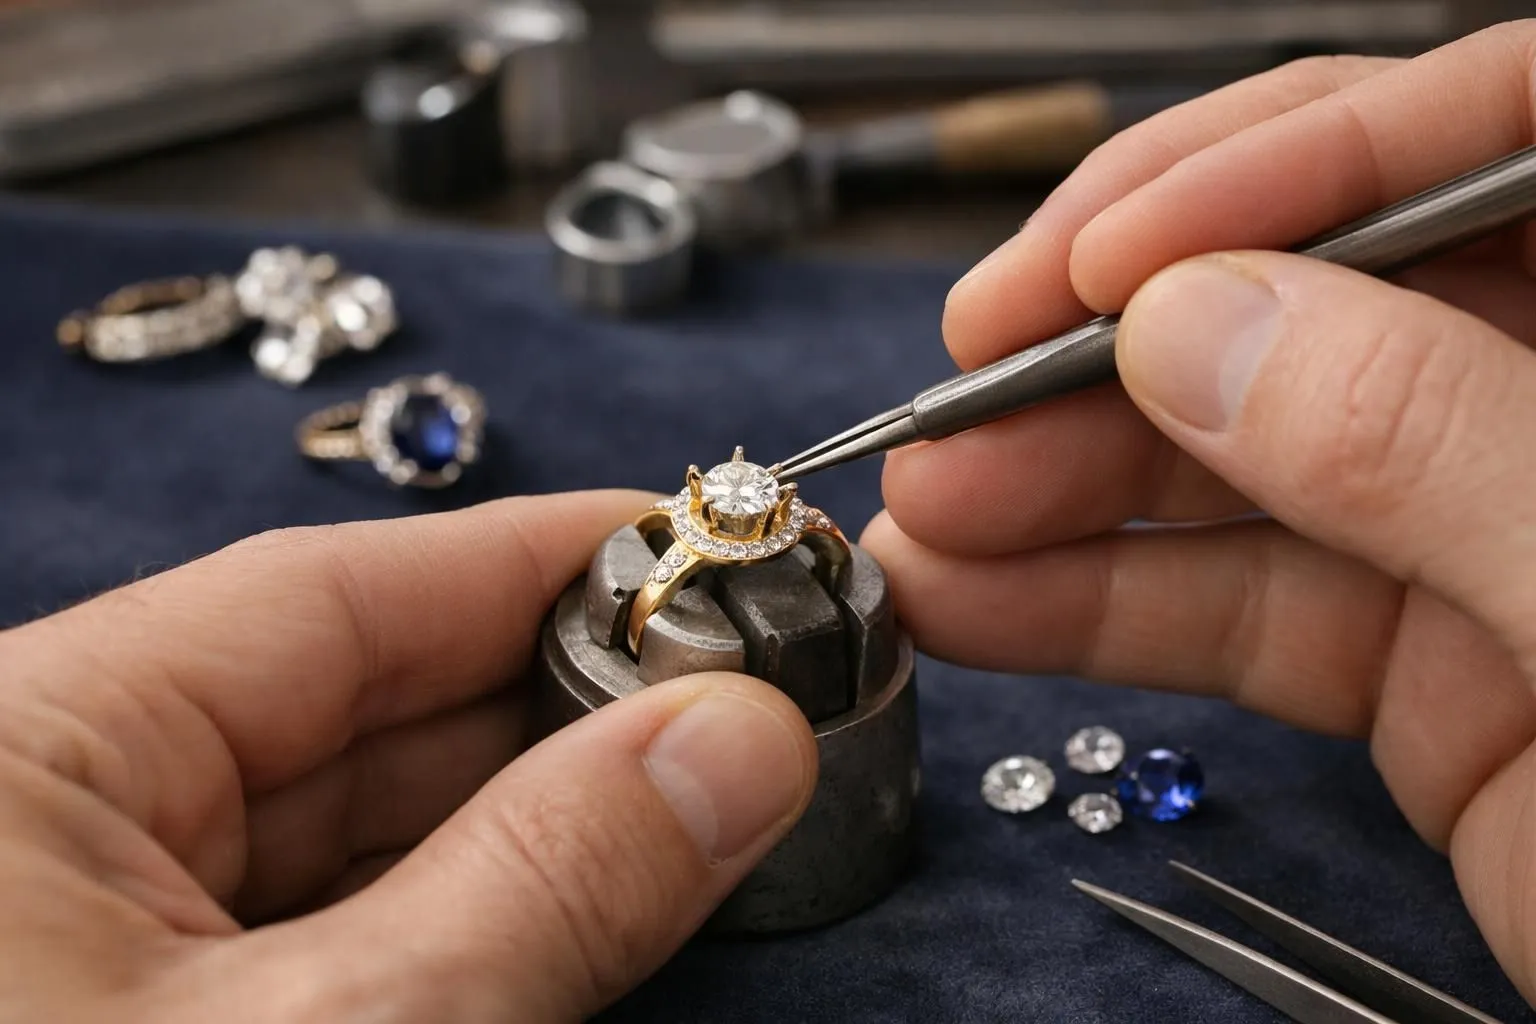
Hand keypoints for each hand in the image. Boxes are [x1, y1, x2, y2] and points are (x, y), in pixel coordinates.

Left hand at [0, 492, 815, 1020]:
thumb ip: (544, 885)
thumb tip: (741, 738)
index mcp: (25, 756)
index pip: (333, 597)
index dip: (535, 560)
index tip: (692, 542)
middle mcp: (50, 824)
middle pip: (361, 705)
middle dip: (562, 693)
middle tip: (743, 683)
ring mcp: (96, 938)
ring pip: (361, 828)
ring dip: (535, 812)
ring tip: (703, 780)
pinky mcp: (150, 1020)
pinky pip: (338, 933)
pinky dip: (474, 915)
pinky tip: (600, 895)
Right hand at [864, 20, 1535, 1001]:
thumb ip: (1441, 450)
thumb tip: (1201, 331)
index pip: (1500, 126)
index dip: (1289, 160)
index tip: (1111, 252)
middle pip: (1325, 288)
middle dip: (1120, 335)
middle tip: (970, 383)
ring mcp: (1496, 534)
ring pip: (1250, 459)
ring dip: (1067, 481)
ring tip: (934, 513)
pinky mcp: (1424, 667)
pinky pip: (1237, 605)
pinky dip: (1096, 603)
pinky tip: (981, 599)